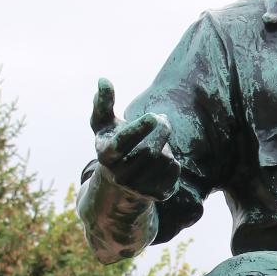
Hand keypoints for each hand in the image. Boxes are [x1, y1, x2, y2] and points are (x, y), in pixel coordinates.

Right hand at [90, 78, 180, 200]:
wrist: (120, 183)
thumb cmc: (113, 144)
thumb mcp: (103, 125)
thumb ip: (102, 103)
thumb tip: (103, 80)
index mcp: (106, 156)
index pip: (122, 144)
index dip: (138, 130)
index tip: (153, 116)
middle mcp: (120, 176)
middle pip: (150, 151)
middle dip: (161, 130)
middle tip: (163, 118)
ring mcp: (138, 188)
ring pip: (164, 160)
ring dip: (166, 145)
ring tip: (158, 143)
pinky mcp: (156, 195)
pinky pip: (174, 171)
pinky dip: (173, 161)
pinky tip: (163, 159)